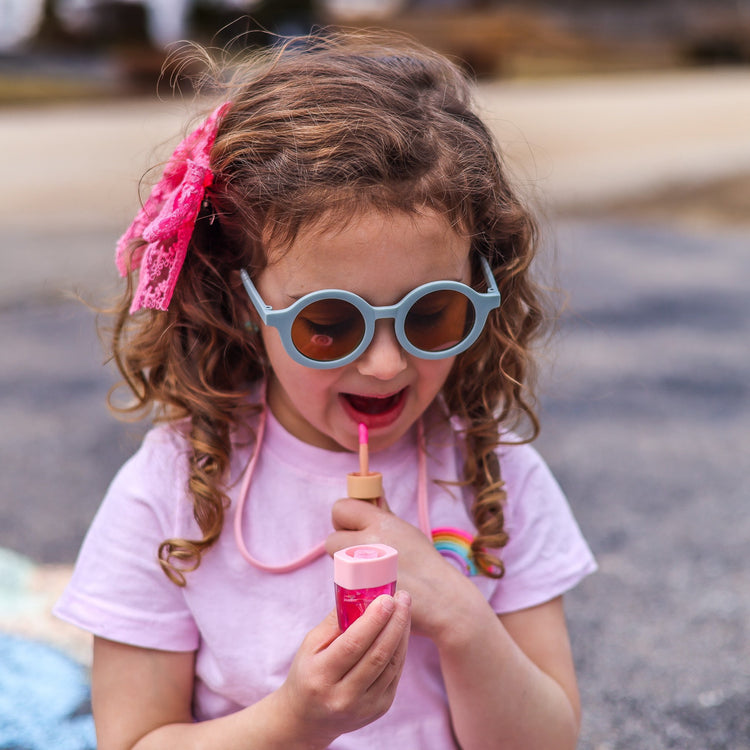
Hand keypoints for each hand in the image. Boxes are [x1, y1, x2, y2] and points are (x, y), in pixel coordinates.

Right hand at [276, 591, 410, 746]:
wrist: (308, 719)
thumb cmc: (308, 672)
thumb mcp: (311, 645)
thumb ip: (336, 621)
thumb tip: (362, 594)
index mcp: (320, 676)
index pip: (353, 645)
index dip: (373, 620)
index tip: (387, 598)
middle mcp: (342, 696)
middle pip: (377, 655)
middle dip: (395, 622)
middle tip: (402, 597)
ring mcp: (364, 707)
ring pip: (391, 664)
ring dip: (402, 633)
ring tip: (404, 609)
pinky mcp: (379, 709)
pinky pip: (395, 673)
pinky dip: (401, 649)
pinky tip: (401, 630)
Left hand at [326, 498, 468, 639]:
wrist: (440, 597)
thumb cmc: (424, 561)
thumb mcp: (405, 529)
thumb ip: (383, 512)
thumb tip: (371, 492)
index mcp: (380, 523)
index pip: (341, 508)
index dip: (344, 517)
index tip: (354, 526)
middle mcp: (369, 544)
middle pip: (333, 539)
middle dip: (343, 544)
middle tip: (363, 553)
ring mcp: (363, 571)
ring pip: (336, 563)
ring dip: (347, 565)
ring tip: (369, 570)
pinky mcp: (361, 595)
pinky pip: (344, 584)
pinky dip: (353, 585)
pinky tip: (370, 587)